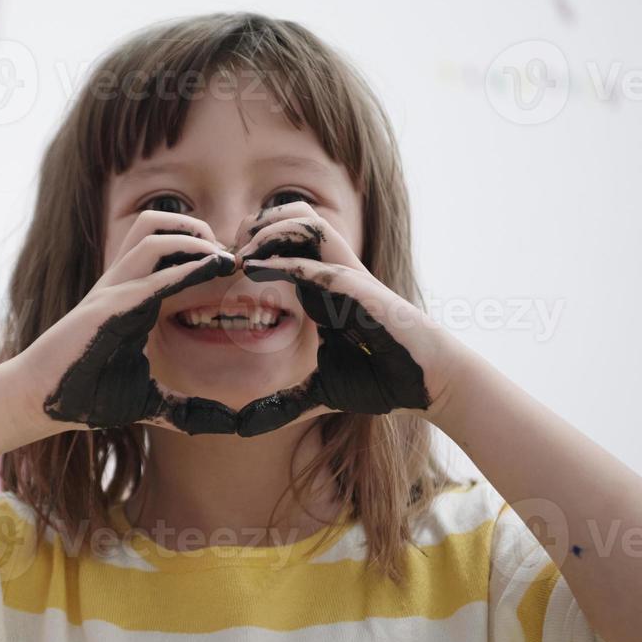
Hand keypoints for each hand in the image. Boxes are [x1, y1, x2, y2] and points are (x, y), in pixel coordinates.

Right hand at [19, 210, 240, 434]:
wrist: (40, 401)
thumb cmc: (86, 396)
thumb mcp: (148, 401)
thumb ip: (186, 409)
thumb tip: (228, 424)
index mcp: (133, 298)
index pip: (167, 252)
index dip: (203, 251)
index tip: (237, 269)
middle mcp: (122, 285)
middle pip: (156, 224)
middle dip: (196, 228)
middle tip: (227, 255)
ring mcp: (112, 291)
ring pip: (151, 234)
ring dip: (192, 237)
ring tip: (221, 257)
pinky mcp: (105, 308)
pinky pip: (149, 277)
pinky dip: (184, 269)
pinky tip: (213, 270)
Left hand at [231, 202, 452, 435]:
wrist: (423, 384)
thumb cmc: (379, 380)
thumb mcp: (318, 392)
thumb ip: (283, 403)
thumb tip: (244, 426)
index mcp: (318, 288)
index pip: (280, 242)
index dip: (248, 246)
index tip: (217, 271)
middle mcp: (330, 273)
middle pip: (291, 215)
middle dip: (255, 225)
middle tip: (227, 255)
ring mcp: (346, 277)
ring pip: (307, 221)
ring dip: (269, 231)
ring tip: (241, 257)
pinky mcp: (360, 291)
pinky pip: (321, 265)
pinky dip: (286, 263)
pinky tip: (255, 271)